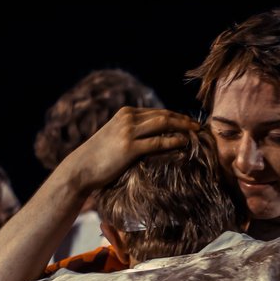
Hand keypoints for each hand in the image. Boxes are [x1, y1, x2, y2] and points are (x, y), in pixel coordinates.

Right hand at [55, 108, 201, 194]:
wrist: (80, 169)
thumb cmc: (98, 158)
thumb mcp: (114, 138)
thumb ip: (131, 134)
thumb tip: (151, 140)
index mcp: (125, 114)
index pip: (157, 112)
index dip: (176, 116)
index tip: (189, 122)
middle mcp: (128, 118)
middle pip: (164, 115)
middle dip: (184, 119)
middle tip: (199, 126)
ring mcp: (128, 132)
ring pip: (163, 124)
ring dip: (183, 127)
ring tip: (196, 132)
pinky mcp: (129, 147)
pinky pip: (158, 142)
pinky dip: (173, 141)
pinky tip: (185, 143)